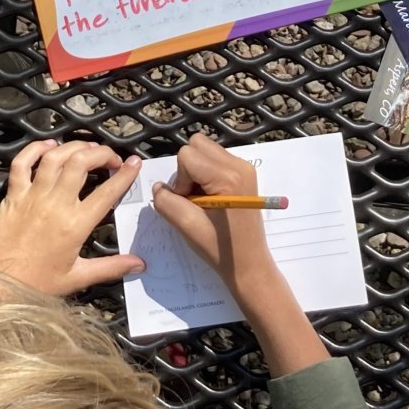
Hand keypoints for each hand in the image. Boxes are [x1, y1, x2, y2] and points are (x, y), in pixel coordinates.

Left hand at [0, 140, 144, 297]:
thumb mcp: (77, 277)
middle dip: (101, 153)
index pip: (107, 192)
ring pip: (55, 157)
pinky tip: (48, 146)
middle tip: (111, 158)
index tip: (134, 164)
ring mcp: (32, 196)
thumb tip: (140, 264)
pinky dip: (35, 149)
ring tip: (87, 148)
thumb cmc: (36, 285)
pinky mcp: (13, 195)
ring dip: (74, 147)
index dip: (125, 174)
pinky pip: (22, 163)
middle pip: (81, 163)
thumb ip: (111, 267)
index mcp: (75, 225)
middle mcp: (55, 204)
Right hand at [150, 133, 274, 296]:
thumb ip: (166, 202)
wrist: (249, 264)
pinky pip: (216, 160)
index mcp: (228, 176)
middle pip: (197, 144)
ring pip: (206, 151)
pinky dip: (207, 175)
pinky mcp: (245, 175)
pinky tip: (212, 200)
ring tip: (203, 201)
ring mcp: (245, 168)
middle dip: (188, 169)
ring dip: (197, 172)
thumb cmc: (220, 249)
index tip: (188, 204)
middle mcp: (240, 165)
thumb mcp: (186, 226)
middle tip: (193, 199)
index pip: (187, 155)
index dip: (180, 179)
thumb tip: (159, 187)